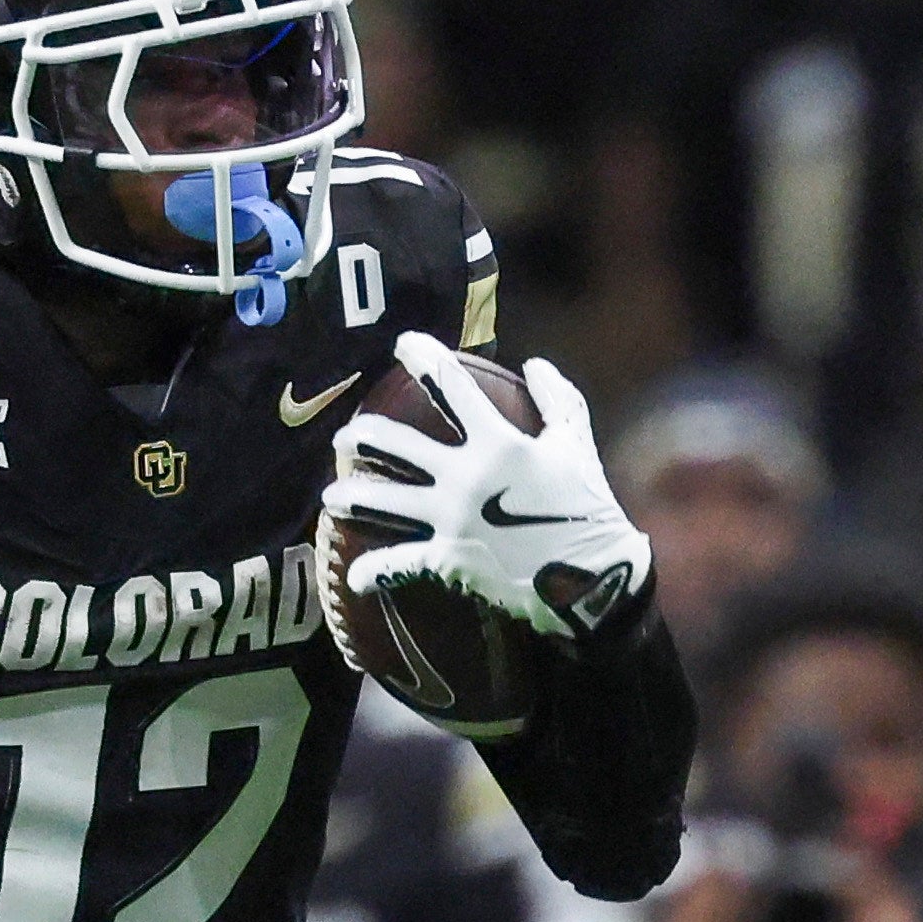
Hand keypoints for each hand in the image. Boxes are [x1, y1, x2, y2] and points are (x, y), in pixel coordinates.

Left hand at [327, 336, 650, 641]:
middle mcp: (465, 475)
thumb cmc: (588, 506)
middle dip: (364, 436)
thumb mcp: (578, 443)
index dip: (423, 357)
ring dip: (351, 498)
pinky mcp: (448, 560)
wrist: (593, 575)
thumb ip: (557, 398)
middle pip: (397, 445)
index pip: (451, 385)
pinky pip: (400, 564)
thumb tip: (535, 363)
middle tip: (345, 438)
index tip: (401, 343)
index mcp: (498, 441)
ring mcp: (452, 519)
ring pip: (384, 503)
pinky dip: (374, 572)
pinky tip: (354, 578)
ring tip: (329, 498)